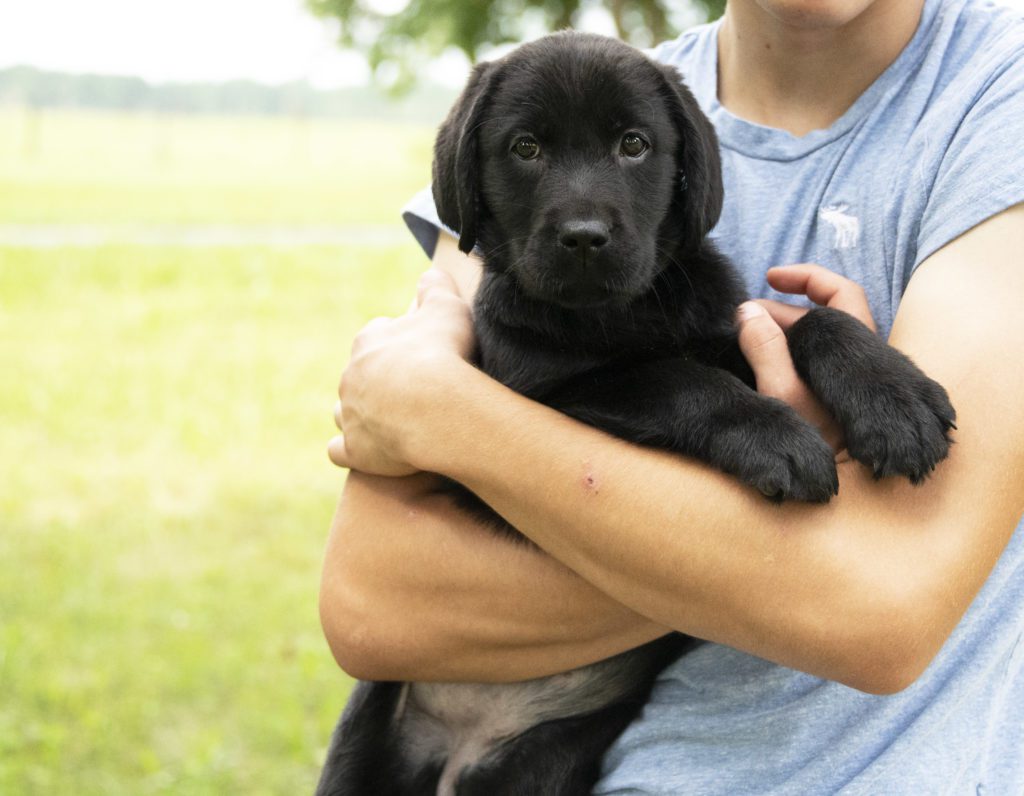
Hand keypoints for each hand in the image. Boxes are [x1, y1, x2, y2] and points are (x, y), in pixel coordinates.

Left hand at [329, 268, 474, 474]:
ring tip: (386, 420)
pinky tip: (364, 451)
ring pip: (342, 411)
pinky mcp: (355, 449)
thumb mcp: (447, 307)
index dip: (396, 343)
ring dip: (358, 413)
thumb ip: (436, 287)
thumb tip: (429, 276)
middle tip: (409, 390)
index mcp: (369, 341)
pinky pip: (340, 451)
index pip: (375, 335)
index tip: (417, 352)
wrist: (437, 406)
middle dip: (378, 380)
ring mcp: (350, 414)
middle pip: (359, 375)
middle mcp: (351, 376)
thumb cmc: (444, 353)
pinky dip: (349, 449)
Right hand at [736, 264, 876, 453]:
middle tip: (740, 320)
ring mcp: (847, 383)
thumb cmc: (816, 450)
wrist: (844, 502)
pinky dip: (783, 353)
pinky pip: (808, 363)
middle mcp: (857, 363)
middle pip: (822, 316)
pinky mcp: (834, 401)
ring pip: (814, 342)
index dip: (806, 276)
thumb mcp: (782, 396)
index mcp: (854, 352)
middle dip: (778, 310)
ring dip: (778, 333)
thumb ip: (765, 349)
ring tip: (742, 339)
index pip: (839, 293)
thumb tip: (748, 310)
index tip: (768, 278)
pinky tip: (757, 363)